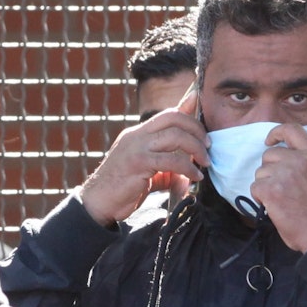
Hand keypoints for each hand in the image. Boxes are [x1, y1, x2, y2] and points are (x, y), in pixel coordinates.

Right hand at [79, 91, 206, 225]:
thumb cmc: (122, 189)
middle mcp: (137, 135)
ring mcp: (136, 147)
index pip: (166, 114)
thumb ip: (165, 170)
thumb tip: (188, 176)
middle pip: (173, 117)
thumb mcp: (147, 173)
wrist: (98, 202)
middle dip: (196, 128)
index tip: (200, 104)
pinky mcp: (139, 162)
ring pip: (175, 135)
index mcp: (138, 134)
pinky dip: (188, 168)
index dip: (185, 107)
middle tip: (208, 146)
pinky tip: (194, 177)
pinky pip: (171, 160)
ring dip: (196, 148)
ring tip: (205, 162)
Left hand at [253, 123, 306, 252]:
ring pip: (261, 172)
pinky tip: (273, 206)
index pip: (291, 130)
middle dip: (270, 170)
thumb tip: (295, 154)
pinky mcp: (271, 190)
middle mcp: (299, 160)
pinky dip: (260, 198)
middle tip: (281, 186)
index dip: (276, 133)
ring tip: (281, 199)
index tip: (270, 142)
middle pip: (270, 155)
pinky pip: (255, 187)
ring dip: (266, 185)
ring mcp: (284, 174)